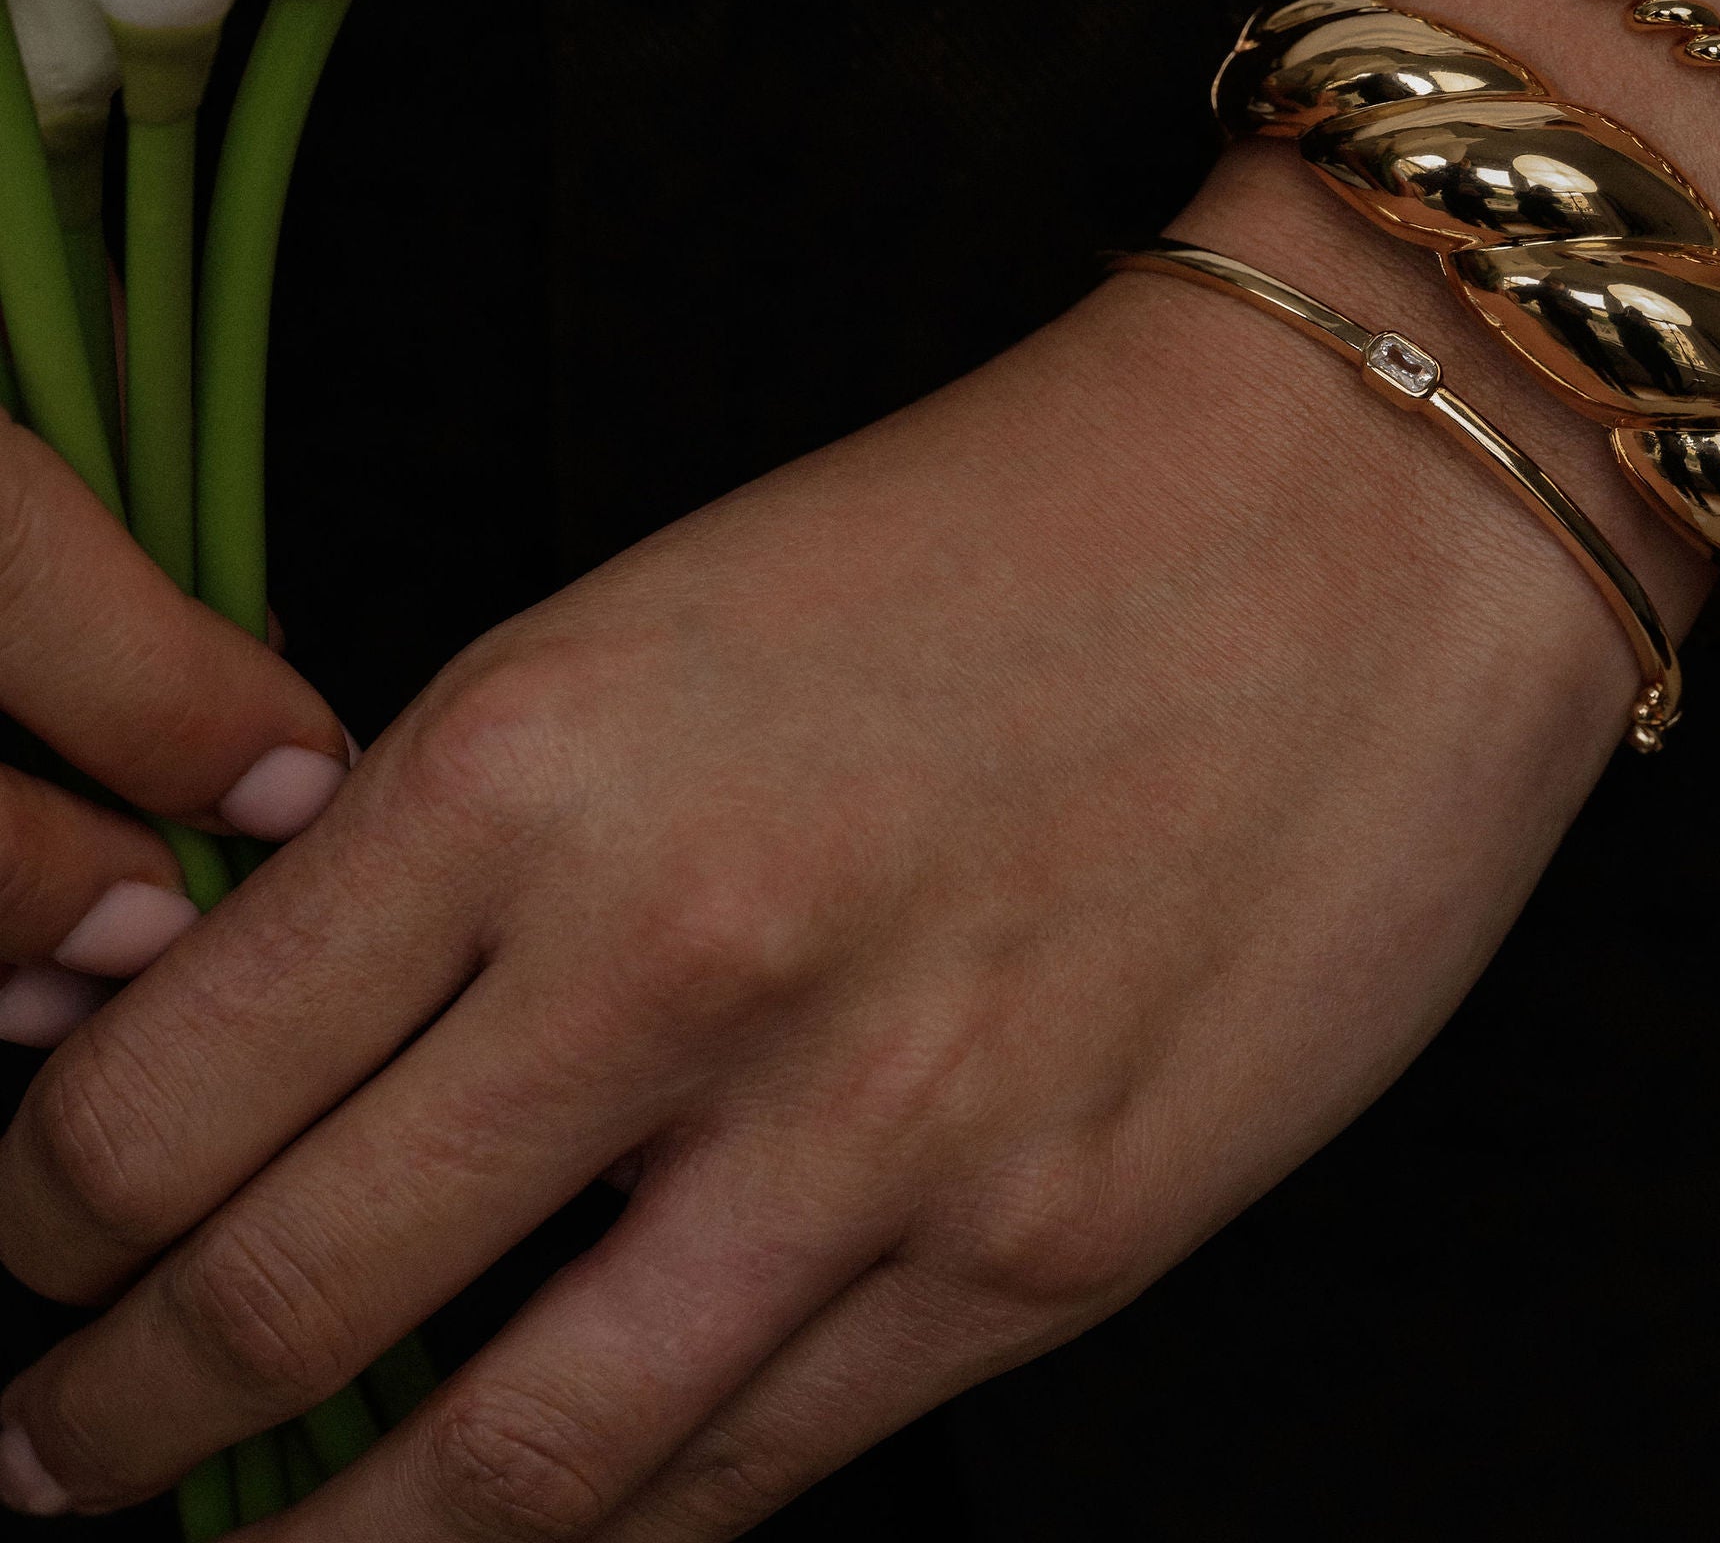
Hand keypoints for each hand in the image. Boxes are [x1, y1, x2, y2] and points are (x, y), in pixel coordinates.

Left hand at [0, 144, 1692, 1531]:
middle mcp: (675, 966)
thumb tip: (283, 1042)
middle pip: (282, 1310)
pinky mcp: (1046, 1253)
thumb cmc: (1009, 522)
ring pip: (507, 1472)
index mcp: (535, 757)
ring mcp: (871, 1140)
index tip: (27, 1247)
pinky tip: (540, 1523)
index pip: (170, 1088)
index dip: (43, 1212)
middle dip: (109, 1424)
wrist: (1360, 505)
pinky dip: (607, 1527)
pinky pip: (757, 1470)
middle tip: (51, 1457)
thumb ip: (478, 844)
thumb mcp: (667, 618)